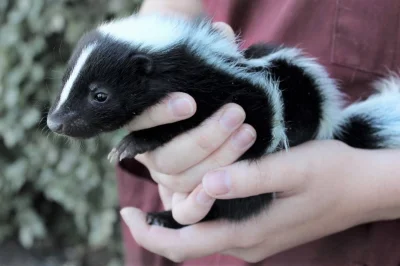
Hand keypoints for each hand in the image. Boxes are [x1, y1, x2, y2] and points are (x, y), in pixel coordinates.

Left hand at [121, 140, 399, 261]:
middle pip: (188, 245)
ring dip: (177, 221)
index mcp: (248, 233)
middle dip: (158, 230)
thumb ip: (249, 178)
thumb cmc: (331, 174)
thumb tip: (207, 182)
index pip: (185, 244)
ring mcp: (255, 239)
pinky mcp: (261, 229)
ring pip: (202, 237)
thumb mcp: (292, 169)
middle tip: (137, 205)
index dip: (151, 233)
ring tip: (158, 195)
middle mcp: (247, 243)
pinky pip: (217, 229)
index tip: (127, 211)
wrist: (363, 188)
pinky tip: (193, 194)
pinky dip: (197, 217)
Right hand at [125, 22, 246, 222]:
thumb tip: (219, 32)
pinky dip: (201, 203)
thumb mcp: (202, 71)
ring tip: (247, 133)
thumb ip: (206, 53)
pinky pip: (184, 210)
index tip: (188, 102)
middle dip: (203, 137)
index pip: (141, 120)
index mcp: (143, 122)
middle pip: (167, 156)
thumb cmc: (201, 87)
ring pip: (181, 179)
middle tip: (236, 114)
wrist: (201, 113)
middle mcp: (149, 150)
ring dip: (216, 160)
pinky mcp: (183, 193)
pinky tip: (222, 188)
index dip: (161, 114)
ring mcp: (165, 175)